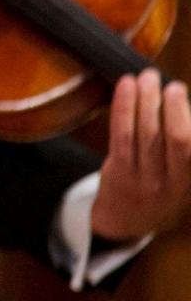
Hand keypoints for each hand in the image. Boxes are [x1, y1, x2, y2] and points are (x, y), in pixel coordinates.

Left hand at [90, 69, 190, 241]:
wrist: (123, 223)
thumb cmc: (158, 194)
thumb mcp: (184, 184)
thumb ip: (187, 156)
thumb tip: (186, 110)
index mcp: (187, 183)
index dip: (187, 118)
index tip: (183, 91)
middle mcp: (168, 182)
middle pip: (172, 138)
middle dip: (171, 105)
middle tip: (167, 82)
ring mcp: (140, 177)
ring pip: (145, 133)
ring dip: (145, 100)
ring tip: (146, 77)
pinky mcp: (116, 169)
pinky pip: (119, 134)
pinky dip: (123, 107)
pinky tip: (125, 86)